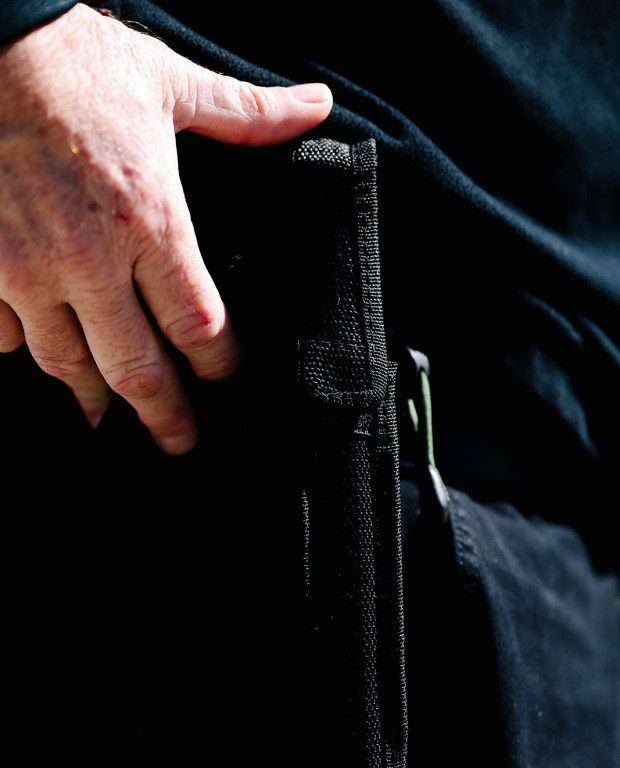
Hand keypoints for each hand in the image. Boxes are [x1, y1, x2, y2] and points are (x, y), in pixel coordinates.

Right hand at [0, 4, 331, 451]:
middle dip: (164, 416)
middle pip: (137, 369)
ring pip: (68, 364)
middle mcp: (90, 260)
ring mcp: (27, 270)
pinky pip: (4, 336)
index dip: (218, 363)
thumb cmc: (76, 60)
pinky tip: (40, 357)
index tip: (226, 378)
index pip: (198, 324)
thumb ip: (246, 113)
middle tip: (179, 443)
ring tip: (109, 419)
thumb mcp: (170, 83)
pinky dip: (24, 352)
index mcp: (150, 221)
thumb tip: (316, 106)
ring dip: (94, 398)